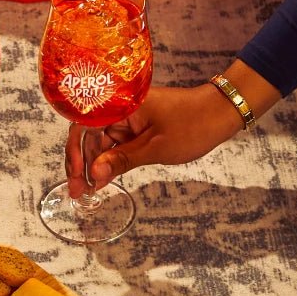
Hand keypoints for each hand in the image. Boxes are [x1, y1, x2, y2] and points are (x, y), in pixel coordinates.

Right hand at [65, 84, 248, 197]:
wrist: (221, 113)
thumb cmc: (193, 125)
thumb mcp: (156, 148)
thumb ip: (122, 160)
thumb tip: (94, 175)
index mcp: (120, 104)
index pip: (83, 125)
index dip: (75, 153)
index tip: (77, 178)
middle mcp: (119, 107)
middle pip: (88, 134)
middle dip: (81, 163)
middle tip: (79, 191)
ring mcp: (127, 116)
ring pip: (100, 140)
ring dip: (93, 164)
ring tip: (89, 189)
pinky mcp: (135, 125)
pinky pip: (114, 141)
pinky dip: (108, 159)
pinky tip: (103, 177)